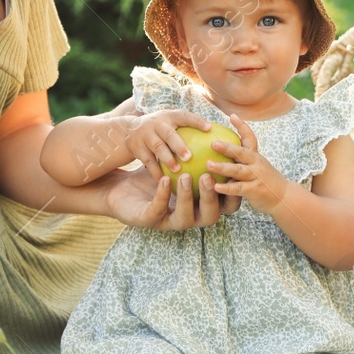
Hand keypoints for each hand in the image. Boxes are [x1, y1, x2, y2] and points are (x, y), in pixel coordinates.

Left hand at [104, 165, 239, 228]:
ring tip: (185, 176)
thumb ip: (196, 154)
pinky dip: (163, 195)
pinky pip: (158, 210)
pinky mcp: (148, 222)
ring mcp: (169, 223)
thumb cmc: (152, 175)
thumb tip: (219, 130)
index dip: (234, 194)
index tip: (234, 174)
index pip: (225, 206)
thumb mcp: (176, 164)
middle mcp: (189, 218)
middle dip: (211, 198)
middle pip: (211, 216)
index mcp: (199, 207)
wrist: (119, 189)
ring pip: (185, 218)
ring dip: (187, 197)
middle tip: (208, 176)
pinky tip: (164, 179)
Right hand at [125, 108, 213, 179]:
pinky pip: (148, 162)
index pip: (184, 116)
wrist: (128, 131)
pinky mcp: (137, 148)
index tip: (209, 128)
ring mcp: (146, 135)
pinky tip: (165, 181)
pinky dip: (156, 172)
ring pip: (158, 148)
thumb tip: (217, 137)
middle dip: (178, 145)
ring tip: (178, 170)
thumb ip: (188, 128)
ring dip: (168, 159)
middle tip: (189, 157)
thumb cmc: (160, 129)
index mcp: (169, 116)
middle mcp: (157, 124)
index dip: (196, 121)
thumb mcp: (170, 123)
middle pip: (169, 134)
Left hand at [207, 113, 289, 214]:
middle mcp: (256, 164)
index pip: (250, 138)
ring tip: (208, 164)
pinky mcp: (254, 190)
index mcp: (255, 156)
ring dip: (223, 167)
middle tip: (212, 142)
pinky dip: (228, 188)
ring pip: (238, 170)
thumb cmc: (264, 181)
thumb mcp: (256, 166)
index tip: (232, 115)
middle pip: (241, 153)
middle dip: (227, 147)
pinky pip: (239, 188)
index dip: (242, 126)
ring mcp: (256, 177)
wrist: (284, 197)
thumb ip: (240, 160)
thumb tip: (221, 150)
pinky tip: (216, 187)